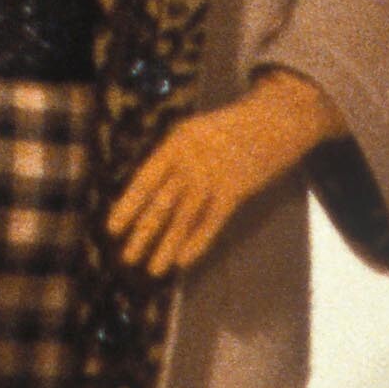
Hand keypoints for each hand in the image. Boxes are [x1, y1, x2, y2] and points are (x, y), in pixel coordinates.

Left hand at [105, 72, 341, 275]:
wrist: (276, 120)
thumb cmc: (230, 129)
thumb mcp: (194, 131)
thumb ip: (173, 157)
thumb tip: (148, 191)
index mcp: (176, 142)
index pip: (145, 179)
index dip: (128, 205)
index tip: (112, 229)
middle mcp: (192, 160)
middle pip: (162, 202)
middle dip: (143, 232)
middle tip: (127, 258)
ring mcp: (214, 175)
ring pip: (185, 217)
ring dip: (167, 245)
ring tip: (152, 268)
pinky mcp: (236, 190)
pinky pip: (213, 221)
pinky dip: (198, 241)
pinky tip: (183, 260)